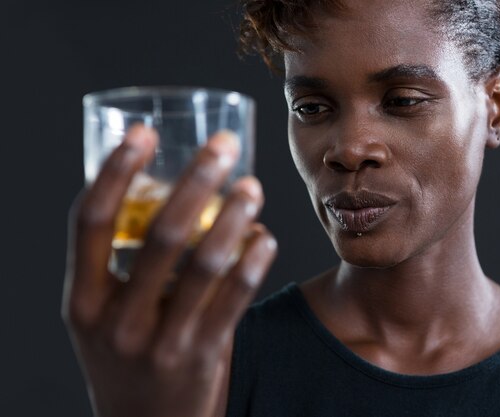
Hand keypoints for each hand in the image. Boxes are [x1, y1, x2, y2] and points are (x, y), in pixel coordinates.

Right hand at [62, 126, 276, 416]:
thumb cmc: (126, 357)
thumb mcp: (105, 315)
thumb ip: (126, 266)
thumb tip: (172, 198)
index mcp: (81, 300)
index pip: (90, 222)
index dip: (115, 171)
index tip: (143, 132)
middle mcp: (115, 319)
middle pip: (158, 233)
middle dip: (195, 180)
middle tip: (223, 145)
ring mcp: (160, 341)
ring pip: (204, 264)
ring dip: (232, 216)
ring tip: (252, 185)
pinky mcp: (201, 355)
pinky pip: (233, 299)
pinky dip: (252, 262)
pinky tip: (263, 237)